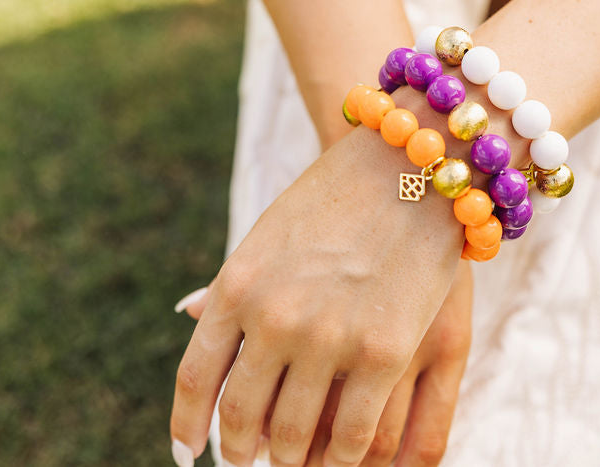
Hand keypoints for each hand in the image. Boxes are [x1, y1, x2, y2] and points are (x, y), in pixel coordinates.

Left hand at [169, 99, 466, 466]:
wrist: (411, 162)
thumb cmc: (338, 195)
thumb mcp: (270, 231)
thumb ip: (236, 280)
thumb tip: (189, 314)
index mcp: (237, 286)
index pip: (196, 381)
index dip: (188, 427)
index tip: (189, 452)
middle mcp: (272, 318)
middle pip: (241, 417)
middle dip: (242, 449)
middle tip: (250, 458)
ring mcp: (327, 337)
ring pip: (293, 435)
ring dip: (289, 458)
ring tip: (292, 460)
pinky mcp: (383, 353)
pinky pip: (352, 435)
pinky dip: (341, 459)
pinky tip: (340, 460)